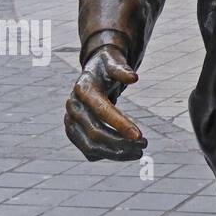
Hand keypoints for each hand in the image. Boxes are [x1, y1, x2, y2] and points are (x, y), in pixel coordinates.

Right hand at [64, 45, 147, 160]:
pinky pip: (89, 151)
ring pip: (90, 146)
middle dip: (121, 141)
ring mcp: (70, 122)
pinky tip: (126, 152)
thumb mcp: (113, 61)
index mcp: (83, 89)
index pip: (101, 110)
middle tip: (145, 144)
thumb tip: (134, 78)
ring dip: (115, 153)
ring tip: (139, 152)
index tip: (140, 135)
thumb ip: (121, 69)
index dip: (120, 123)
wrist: (92, 72)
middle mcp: (73, 107)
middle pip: (95, 132)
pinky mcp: (73, 132)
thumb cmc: (106, 65)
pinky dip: (107, 154)